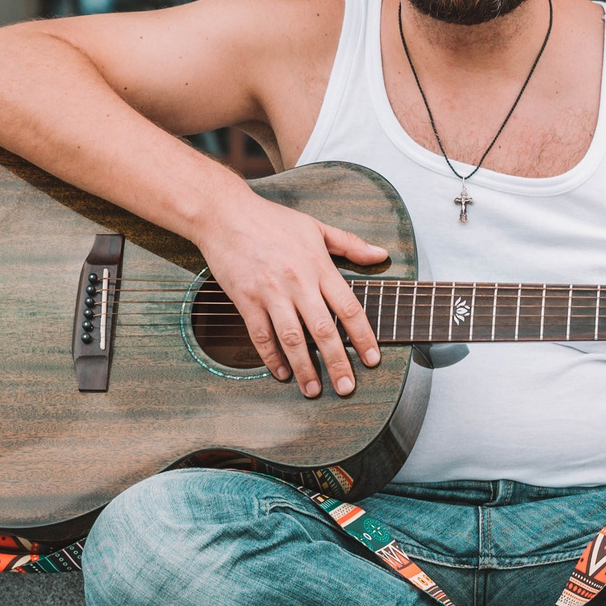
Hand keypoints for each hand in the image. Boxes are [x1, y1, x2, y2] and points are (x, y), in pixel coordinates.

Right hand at [192, 189, 387, 397]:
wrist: (224, 214)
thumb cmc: (271, 219)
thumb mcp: (315, 226)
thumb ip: (349, 244)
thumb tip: (381, 254)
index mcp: (319, 266)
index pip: (348, 308)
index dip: (363, 337)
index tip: (372, 359)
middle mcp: (298, 283)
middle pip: (324, 331)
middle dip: (337, 363)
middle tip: (347, 388)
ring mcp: (270, 293)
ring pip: (293, 339)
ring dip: (305, 368)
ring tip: (313, 391)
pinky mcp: (246, 300)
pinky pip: (261, 336)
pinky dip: (272, 358)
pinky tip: (282, 373)